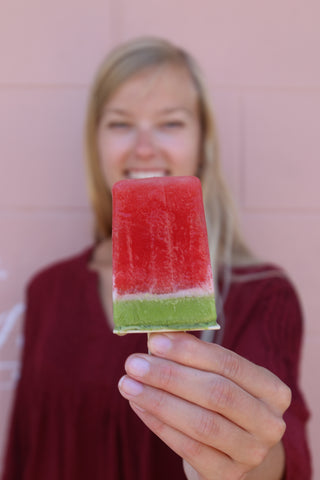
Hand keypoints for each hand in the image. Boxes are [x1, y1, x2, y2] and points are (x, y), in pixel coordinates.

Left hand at [118, 332, 290, 479]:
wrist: (232, 449)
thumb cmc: (221, 400)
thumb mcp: (216, 375)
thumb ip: (192, 354)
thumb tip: (158, 333)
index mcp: (273, 390)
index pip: (230, 364)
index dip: (191, 352)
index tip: (156, 341)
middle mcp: (270, 423)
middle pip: (216, 394)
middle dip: (170, 376)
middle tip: (133, 363)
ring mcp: (252, 453)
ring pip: (202, 423)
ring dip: (159, 400)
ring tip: (128, 383)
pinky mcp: (227, 476)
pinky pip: (189, 448)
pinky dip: (159, 425)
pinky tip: (138, 406)